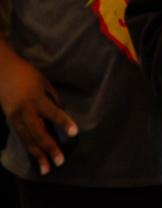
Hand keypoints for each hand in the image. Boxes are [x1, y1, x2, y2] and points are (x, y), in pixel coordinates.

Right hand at [0, 54, 76, 174]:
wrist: (2, 72)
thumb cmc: (28, 75)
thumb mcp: (45, 84)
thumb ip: (54, 100)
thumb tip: (62, 115)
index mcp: (36, 99)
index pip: (53, 113)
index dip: (64, 123)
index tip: (74, 133)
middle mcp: (25, 111)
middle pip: (39, 132)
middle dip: (50, 148)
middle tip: (60, 162)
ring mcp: (15, 118)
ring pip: (28, 140)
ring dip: (38, 155)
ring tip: (46, 169)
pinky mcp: (10, 121)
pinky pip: (21, 138)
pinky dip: (29, 149)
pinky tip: (36, 158)